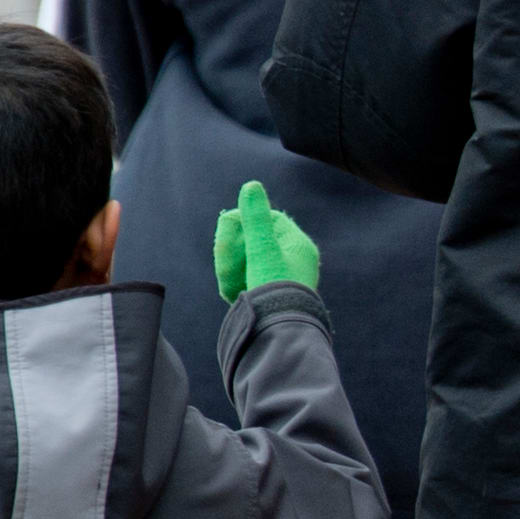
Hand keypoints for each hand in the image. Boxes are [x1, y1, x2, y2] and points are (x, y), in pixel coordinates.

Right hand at [214, 180, 320, 298]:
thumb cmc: (274, 286)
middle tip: (220, 251)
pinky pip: (247, 282)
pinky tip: (230, 292)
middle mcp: (295, 262)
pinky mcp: (270, 296)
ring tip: (226, 281)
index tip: (228, 222)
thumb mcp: (261, 248)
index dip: (245, 218)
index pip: (271, 220)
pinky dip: (234, 283)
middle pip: (255, 242)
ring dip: (230, 267)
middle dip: (232, 247)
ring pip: (247, 263)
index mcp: (299, 247)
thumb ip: (255, 217)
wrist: (279, 333)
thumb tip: (252, 185)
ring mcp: (283, 280)